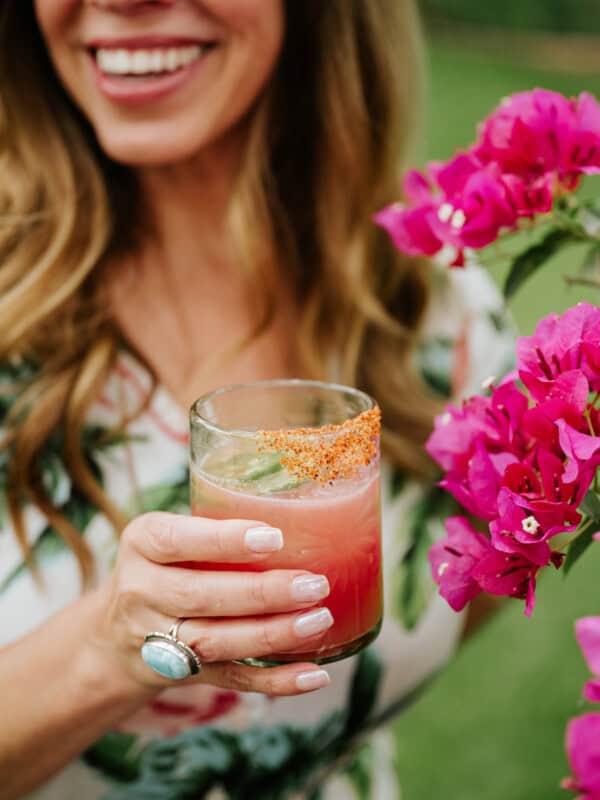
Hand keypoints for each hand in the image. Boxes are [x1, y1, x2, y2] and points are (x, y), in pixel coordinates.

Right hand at [89, 512, 333, 695]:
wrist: (114, 634)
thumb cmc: (164, 565)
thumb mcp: (169, 534)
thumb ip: (215, 525)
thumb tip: (302, 514)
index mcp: (142, 543)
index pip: (176, 541)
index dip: (224, 541)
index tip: (274, 538)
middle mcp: (141, 591)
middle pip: (200, 596)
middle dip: (262, 593)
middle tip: (313, 584)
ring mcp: (156, 639)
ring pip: (215, 641)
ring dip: (272, 634)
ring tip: (318, 620)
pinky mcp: (179, 675)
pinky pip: (230, 679)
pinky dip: (275, 681)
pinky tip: (314, 674)